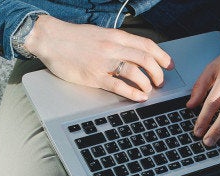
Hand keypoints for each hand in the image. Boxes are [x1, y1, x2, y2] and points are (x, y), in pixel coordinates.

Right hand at [24, 15, 173, 101]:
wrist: (50, 39)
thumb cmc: (73, 38)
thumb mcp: (100, 34)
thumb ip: (116, 42)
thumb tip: (132, 52)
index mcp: (115, 36)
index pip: (146, 44)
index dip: (162, 56)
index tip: (169, 65)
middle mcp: (113, 47)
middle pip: (146, 59)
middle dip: (158, 73)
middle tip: (160, 81)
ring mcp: (104, 62)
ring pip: (136, 72)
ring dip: (147, 84)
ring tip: (149, 90)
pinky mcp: (94, 76)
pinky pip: (119, 85)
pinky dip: (133, 93)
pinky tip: (139, 97)